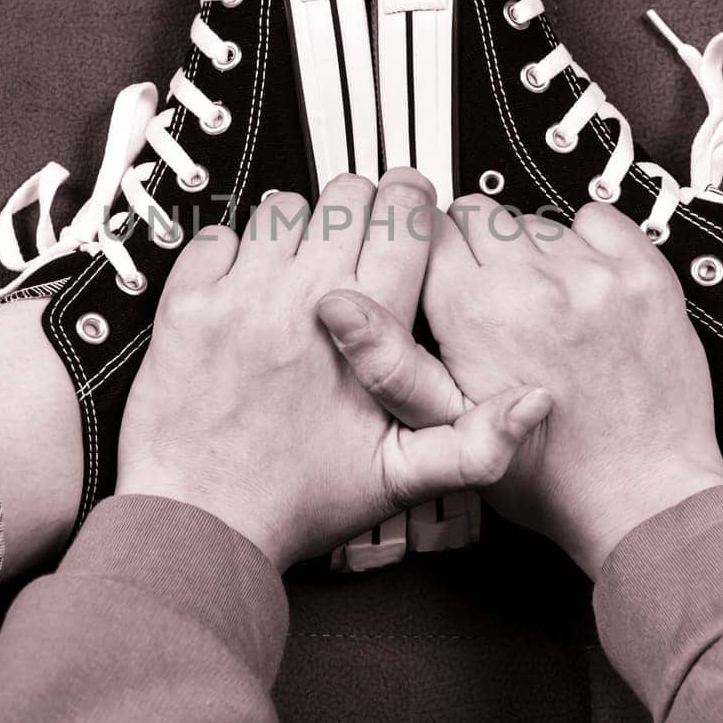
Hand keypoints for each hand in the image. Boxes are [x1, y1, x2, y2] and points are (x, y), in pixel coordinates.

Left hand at [116, 171, 551, 569]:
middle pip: (347, 197)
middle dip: (361, 208)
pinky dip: (230, 250)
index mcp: (366, 330)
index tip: (407, 207)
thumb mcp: (403, 480)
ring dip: (297, 227)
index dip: (410, 203)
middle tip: (358, 237)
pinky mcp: (188, 304)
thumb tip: (534, 405)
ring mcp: (241, 296)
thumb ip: (476, 443)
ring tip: (299, 266)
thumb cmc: (297, 503)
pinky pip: (214, 236)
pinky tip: (243, 285)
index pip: (403, 217)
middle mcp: (305, 299)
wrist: (204, 525)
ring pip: (283, 207)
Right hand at [320, 197, 722, 575]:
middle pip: (479, 215)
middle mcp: (534, 281)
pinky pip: (599, 218)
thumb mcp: (442, 428)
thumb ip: (387, 361)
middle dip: (474, 248)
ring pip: (535, 220)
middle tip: (489, 298)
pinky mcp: (643, 274)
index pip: (429, 230)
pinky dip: (587, 241)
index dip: (428, 255)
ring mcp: (594, 274)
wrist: (640, 495)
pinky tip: (582, 286)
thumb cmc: (546, 474)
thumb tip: (338, 307)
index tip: (440, 276)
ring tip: (539, 307)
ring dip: (530, 252)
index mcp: (477, 312)